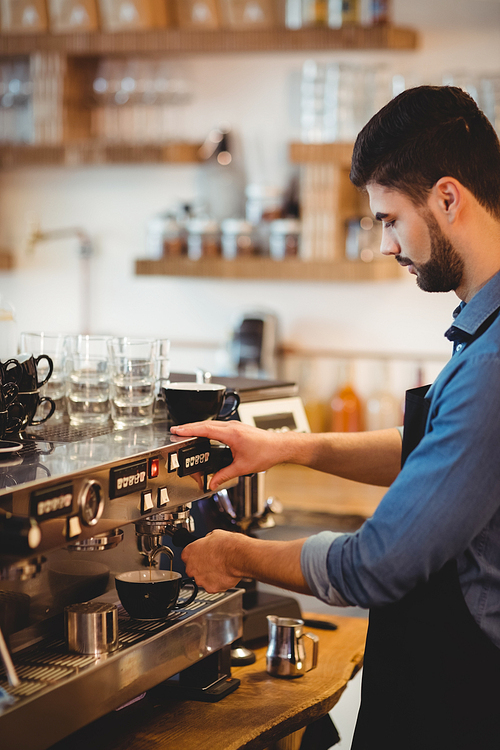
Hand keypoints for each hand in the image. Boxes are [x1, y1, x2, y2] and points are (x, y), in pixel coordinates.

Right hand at [170, 420, 286, 489]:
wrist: (280, 447)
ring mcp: (235, 426)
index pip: (205, 429)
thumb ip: (224, 475)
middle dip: (189, 427)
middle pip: (205, 424)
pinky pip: (218, 426)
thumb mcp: (242, 467)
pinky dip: (207, 428)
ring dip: (198, 427)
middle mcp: (232, 427)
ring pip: (212, 424)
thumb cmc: (266, 453)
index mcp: (231, 434)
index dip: (189, 430)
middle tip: (175, 431)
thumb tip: (212, 483)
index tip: (177, 430)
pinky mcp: (238, 428)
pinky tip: (204, 433)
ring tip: (186, 432)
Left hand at [181, 530, 240, 591]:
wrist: (238, 556)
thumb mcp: (213, 535)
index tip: (202, 556)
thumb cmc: (227, 545)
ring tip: (220, 568)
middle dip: (201, 567)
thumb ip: (206, 543)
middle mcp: (191, 568)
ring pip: (202, 579)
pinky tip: (224, 575)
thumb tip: (208, 543)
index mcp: (189, 553)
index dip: (196, 556)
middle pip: (193, 570)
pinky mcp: (210, 588)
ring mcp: (200, 579)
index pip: (186, 556)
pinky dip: (218, 582)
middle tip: (212, 562)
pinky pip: (212, 586)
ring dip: (209, 576)